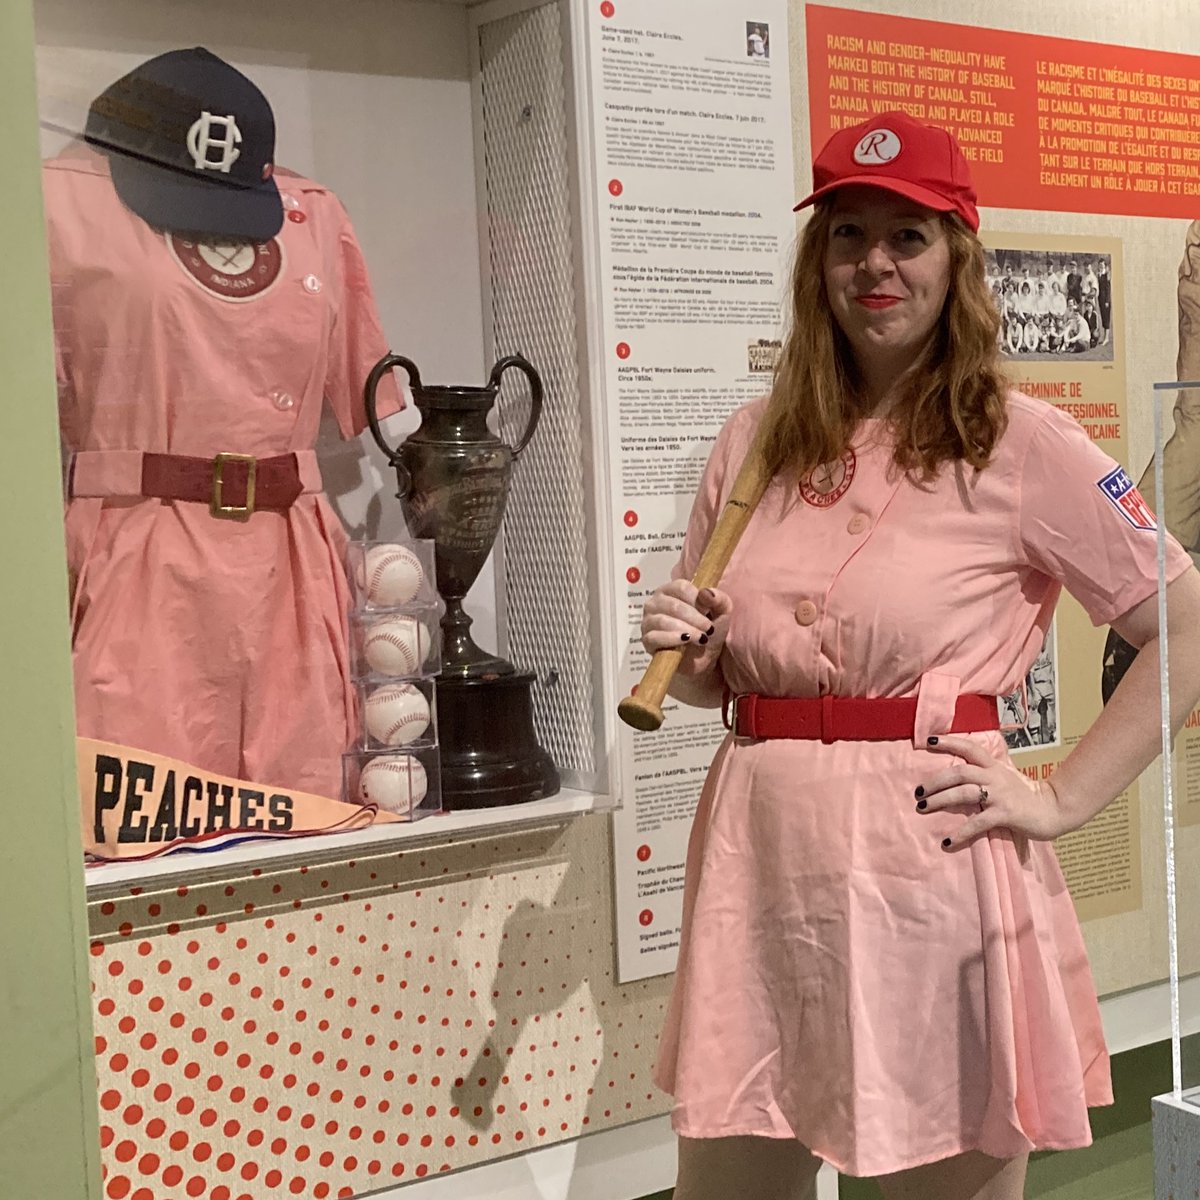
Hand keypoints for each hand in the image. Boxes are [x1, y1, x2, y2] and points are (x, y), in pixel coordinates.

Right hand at [640, 581, 732, 675]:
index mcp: (672, 591)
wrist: (703, 658)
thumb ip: (719, 599)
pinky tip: (685, 641)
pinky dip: (672, 639)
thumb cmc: (708, 630)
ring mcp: (649, 621)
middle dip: (694, 618)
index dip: (696, 599)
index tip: (708, 611)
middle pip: (673, 605)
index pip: (680, 587)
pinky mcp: (647, 640)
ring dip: (686, 629)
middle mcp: (656, 603)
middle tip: (708, 628)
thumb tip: (706, 593)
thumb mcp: (721, 613)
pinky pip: (654, 637)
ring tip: (701, 638)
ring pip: (663, 621)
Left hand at [916, 735, 1075, 847]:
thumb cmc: (1026, 795)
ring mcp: (1000, 795)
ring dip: (940, 800)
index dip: (949, 742)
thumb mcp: (1006, 776)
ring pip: (963, 793)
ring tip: (922, 808)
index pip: (969, 748)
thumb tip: (958, 773)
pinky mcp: (1006, 814)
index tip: (928, 740)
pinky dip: (961, 833)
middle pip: (959, 772)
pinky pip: (978, 822)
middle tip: (917, 792)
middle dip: (934, 781)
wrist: (1054, 810)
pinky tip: (947, 841)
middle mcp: (995, 777)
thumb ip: (985, 772)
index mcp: (994, 766)